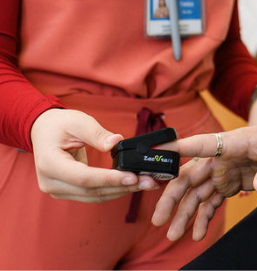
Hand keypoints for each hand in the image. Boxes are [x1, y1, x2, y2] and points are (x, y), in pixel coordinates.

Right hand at [30, 108, 158, 201]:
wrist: (45, 131)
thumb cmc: (60, 124)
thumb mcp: (79, 122)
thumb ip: (97, 134)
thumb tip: (117, 142)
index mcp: (49, 164)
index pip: (84, 177)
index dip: (110, 179)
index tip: (133, 177)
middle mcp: (51, 182)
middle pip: (91, 190)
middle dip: (123, 186)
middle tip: (149, 181)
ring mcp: (58, 190)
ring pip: (94, 196)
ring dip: (121, 191)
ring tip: (146, 183)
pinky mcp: (67, 191)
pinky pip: (93, 194)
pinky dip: (113, 190)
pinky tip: (132, 184)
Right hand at [152, 109, 256, 240]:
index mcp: (235, 141)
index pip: (202, 144)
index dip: (178, 150)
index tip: (154, 156)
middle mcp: (225, 156)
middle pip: (191, 175)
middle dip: (172, 197)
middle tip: (159, 220)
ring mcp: (227, 170)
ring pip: (197, 191)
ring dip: (184, 213)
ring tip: (173, 235)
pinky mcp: (233, 182)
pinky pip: (212, 200)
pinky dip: (203, 216)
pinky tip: (198, 233)